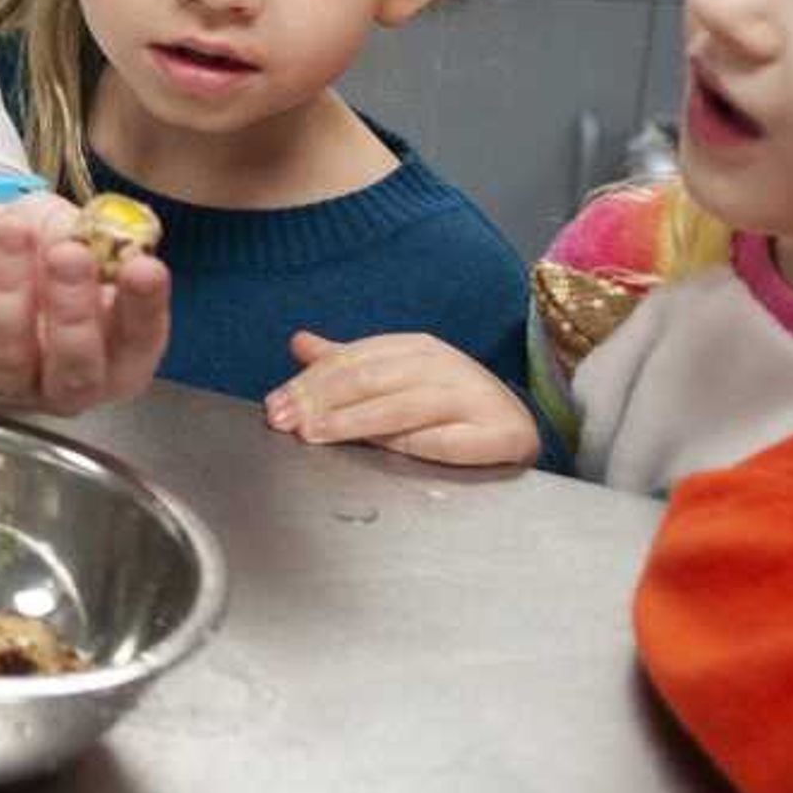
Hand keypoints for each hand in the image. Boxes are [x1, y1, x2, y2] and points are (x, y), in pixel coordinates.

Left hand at [0, 195, 169, 414]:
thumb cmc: (54, 246)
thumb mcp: (85, 232)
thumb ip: (96, 240)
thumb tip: (100, 240)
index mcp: (119, 360)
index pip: (140, 344)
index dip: (144, 309)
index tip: (144, 268)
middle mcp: (68, 385)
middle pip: (76, 370)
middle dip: (73, 311)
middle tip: (70, 255)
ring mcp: (12, 380)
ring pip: (12, 352)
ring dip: (13, 288)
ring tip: (17, 232)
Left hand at [267, 330, 539, 467]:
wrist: (517, 427)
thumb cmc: (449, 404)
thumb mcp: (397, 377)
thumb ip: (348, 364)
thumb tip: (299, 343)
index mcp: (415, 349)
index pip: (353, 361)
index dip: (310, 382)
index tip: (276, 405)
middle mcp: (443, 366)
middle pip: (372, 379)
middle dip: (322, 401)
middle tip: (287, 421)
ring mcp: (472, 397)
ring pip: (404, 406)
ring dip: (355, 421)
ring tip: (318, 434)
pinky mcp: (497, 433)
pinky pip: (447, 440)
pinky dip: (413, 443)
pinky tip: (382, 449)